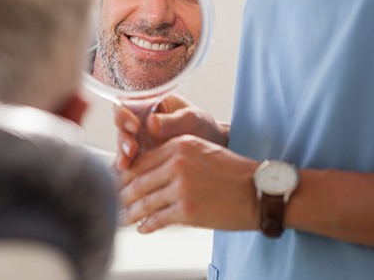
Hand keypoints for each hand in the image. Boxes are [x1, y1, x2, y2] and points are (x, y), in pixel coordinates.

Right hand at [114, 94, 228, 170]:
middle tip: (131, 149)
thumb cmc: (202, 126)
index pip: (128, 103)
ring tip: (126, 164)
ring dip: (122, 154)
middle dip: (123, 138)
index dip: (125, 113)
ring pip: (122, 144)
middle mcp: (140, 120)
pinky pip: (129, 161)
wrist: (212, 148)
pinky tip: (126, 174)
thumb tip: (150, 123)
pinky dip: (126, 168)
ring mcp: (139, 139)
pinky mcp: (141, 157)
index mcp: (150, 103)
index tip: (135, 125)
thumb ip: (172, 121)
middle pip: (121, 126)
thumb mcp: (191, 119)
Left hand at [119, 135, 258, 232]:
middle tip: (112, 202)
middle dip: (122, 194)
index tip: (116, 182)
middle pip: (137, 181)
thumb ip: (175, 157)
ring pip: (144, 201)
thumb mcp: (202, 152)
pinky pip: (157, 219)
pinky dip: (146, 225)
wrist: (260, 192)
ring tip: (121, 218)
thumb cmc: (234, 173)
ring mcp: (181, 187)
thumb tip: (150, 172)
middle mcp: (177, 163)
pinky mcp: (186, 210)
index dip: (125, 174)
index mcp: (179, 145)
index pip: (142, 160)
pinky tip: (142, 228)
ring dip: (130, 213)